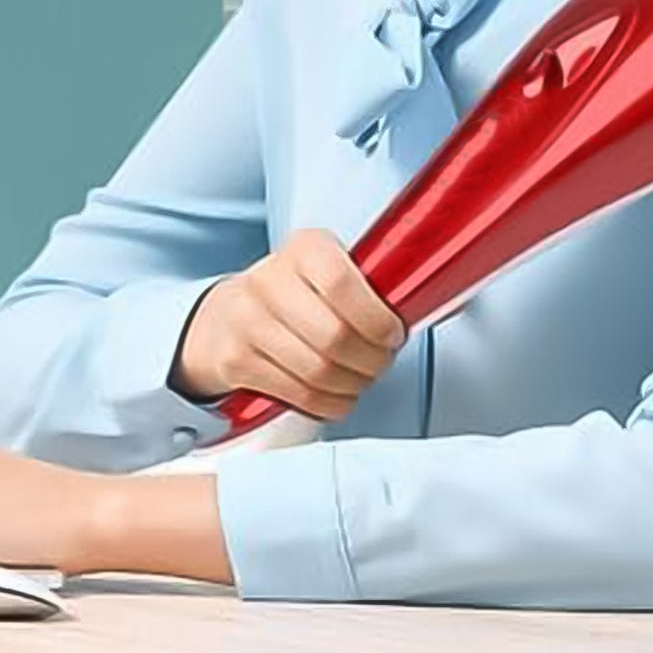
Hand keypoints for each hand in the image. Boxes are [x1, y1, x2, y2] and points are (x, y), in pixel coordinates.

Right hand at [171, 227, 407, 420]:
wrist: (225, 316)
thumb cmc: (293, 293)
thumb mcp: (327, 268)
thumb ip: (367, 283)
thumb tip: (428, 303)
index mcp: (303, 248)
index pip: (341, 283)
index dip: (376, 319)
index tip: (393, 334)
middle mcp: (269, 280)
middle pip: (334, 337)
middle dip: (371, 361)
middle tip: (381, 362)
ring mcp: (247, 321)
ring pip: (318, 372)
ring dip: (352, 385)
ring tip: (360, 378)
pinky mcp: (235, 361)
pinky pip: (298, 394)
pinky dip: (329, 403)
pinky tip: (336, 393)